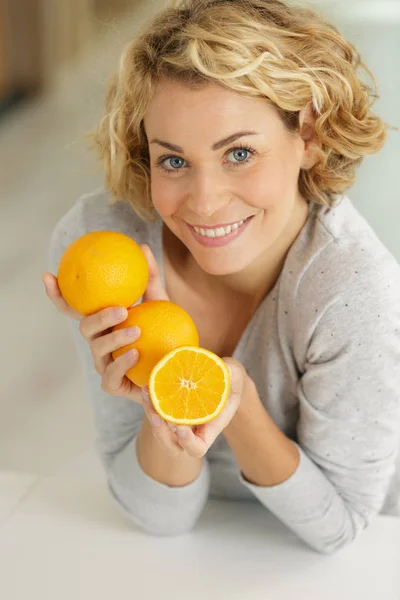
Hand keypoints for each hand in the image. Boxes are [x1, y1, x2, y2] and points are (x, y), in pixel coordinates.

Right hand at [42, 244, 167, 404]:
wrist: (176, 370)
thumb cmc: (163, 334)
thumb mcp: (160, 303)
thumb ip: (149, 278)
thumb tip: (142, 248)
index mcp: (102, 323)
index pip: (75, 308)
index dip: (58, 295)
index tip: (49, 275)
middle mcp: (99, 341)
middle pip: (86, 327)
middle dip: (98, 317)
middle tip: (122, 310)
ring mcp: (103, 363)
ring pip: (98, 349)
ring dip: (115, 339)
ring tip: (136, 332)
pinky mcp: (112, 384)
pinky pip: (111, 375)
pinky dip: (122, 363)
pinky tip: (135, 354)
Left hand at [142, 357, 246, 457]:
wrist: (218, 375)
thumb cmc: (230, 379)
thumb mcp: (235, 374)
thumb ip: (232, 375)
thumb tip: (225, 372)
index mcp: (210, 429)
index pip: (198, 448)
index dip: (188, 443)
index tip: (181, 429)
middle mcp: (193, 430)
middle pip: (173, 446)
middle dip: (161, 433)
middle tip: (156, 415)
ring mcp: (179, 421)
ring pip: (160, 430)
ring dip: (150, 415)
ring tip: (147, 394)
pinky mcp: (169, 409)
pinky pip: (155, 413)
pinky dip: (149, 403)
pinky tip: (147, 387)